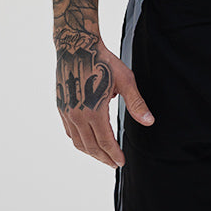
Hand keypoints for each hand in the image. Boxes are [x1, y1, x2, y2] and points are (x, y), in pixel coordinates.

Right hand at [58, 42, 153, 167]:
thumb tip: (149, 122)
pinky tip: (88, 141)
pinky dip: (79, 141)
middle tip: (114, 163)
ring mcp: (67, 112)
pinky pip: (69, 132)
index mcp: (94, 111)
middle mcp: (77, 115)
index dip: (114, 154)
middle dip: (104, 158)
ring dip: (91, 152)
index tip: (121, 162)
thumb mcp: (125, 80)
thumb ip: (136, 103)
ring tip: (103, 155)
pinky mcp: (61, 107)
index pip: (105, 142)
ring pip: (78, 142)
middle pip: (91, 146)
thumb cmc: (103, 61)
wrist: (76, 46)